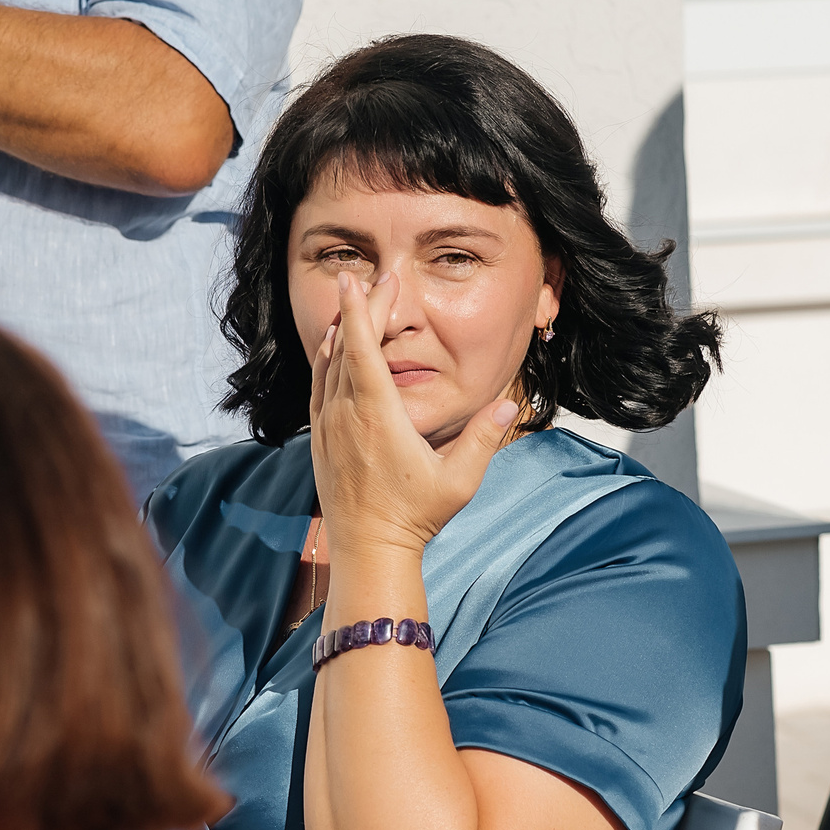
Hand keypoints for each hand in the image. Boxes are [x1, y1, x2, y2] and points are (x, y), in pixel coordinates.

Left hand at [308, 270, 517, 566]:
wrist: (369, 550)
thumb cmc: (415, 516)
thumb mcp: (459, 480)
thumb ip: (484, 438)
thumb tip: (511, 401)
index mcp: (378, 416)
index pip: (363, 350)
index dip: (359, 311)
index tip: (359, 280)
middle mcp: (346, 415)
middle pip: (346, 348)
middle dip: (360, 310)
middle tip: (377, 280)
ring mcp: (328, 427)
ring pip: (327, 365)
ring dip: (340, 331)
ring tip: (355, 302)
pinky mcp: (320, 439)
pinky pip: (318, 387)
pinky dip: (325, 360)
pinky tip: (332, 347)